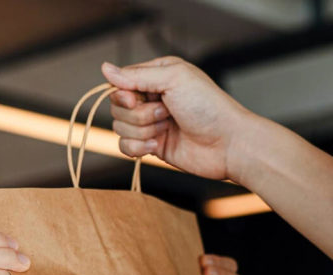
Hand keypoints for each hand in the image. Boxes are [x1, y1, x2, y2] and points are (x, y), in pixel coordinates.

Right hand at [102, 59, 258, 182]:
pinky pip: (125, 147)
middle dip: (139, 115)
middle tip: (166, 113)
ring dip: (143, 131)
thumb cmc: (208, 107)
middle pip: (118, 107)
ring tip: (168, 128)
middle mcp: (151, 98)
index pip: (120, 83)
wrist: (227, 144)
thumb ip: (136, 76)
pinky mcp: (151, 145)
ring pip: (120, 128)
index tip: (136, 100)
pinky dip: (139, 148)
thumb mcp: (174, 79)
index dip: (123, 94)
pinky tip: (158, 146)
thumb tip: (105, 69)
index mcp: (156, 76)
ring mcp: (151, 123)